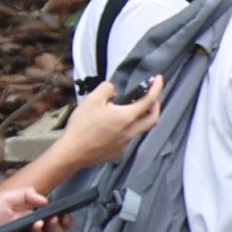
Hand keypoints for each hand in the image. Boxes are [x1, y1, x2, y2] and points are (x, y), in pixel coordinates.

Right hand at [31, 77, 161, 187]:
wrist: (72, 152)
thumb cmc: (82, 125)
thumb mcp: (92, 100)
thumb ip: (107, 89)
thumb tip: (114, 91)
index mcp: (127, 117)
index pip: (149, 100)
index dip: (157, 88)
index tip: (160, 79)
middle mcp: (130, 131)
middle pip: (153, 119)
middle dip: (156, 107)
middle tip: (152, 98)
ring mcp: (124, 144)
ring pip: (139, 130)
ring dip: (140, 119)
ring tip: (129, 111)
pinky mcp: (116, 152)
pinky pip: (126, 139)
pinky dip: (126, 130)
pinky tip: (113, 128)